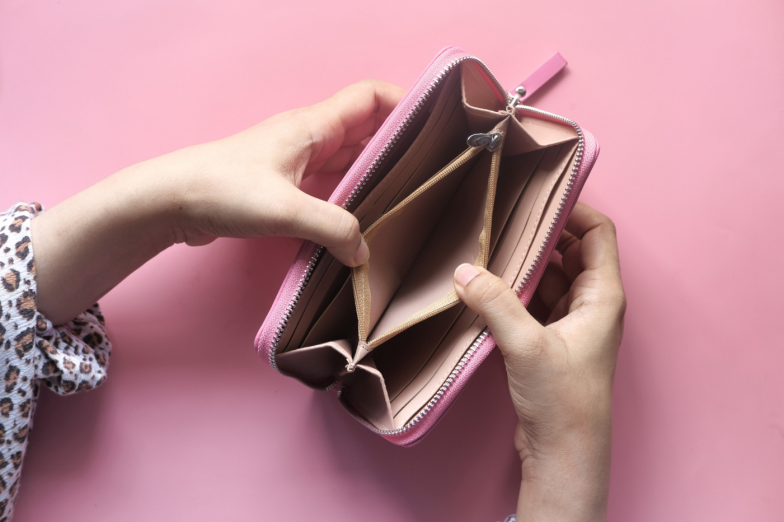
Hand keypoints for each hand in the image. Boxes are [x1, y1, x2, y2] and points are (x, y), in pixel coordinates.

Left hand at [32, 80, 404, 323]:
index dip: (404, 102)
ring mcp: (297, 160)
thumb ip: (334, 229)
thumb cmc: (223, 189)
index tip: (434, 124)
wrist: (171, 200)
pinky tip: (362, 216)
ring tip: (405, 194)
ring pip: (348, 157)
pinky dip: (350, 193)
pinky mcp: (285, 184)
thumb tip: (364, 254)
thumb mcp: (286, 209)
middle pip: (365, 128)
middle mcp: (309, 137)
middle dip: (397, 142)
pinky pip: (330, 182)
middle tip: (430, 167)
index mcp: (314, 126)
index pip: (370, 97)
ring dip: (374, 171)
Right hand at [453, 202, 624, 521]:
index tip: (540, 196)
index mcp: (602, 296)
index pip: (598, 234)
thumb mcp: (526, 345)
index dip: (574, 210)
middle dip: (540, 235)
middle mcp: (591, 304)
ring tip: (490, 247)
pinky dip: (515, 290)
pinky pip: (534, 301)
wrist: (563, 453)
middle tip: (504, 218)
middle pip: (570, 252)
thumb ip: (495, 303)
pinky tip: (488, 284)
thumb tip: (463, 271)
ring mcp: (571, 322)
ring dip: (524, 264)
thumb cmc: (564, 401)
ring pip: (549, 277)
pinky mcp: (551, 340)